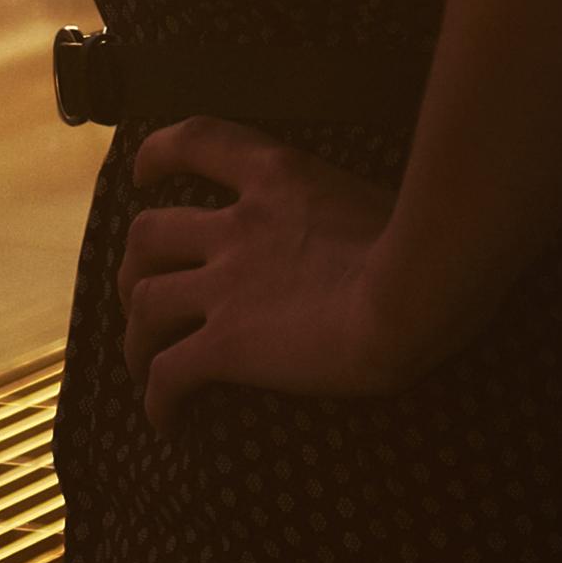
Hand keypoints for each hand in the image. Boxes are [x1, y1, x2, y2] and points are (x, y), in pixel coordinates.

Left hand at [115, 118, 446, 422]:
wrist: (416, 290)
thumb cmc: (427, 249)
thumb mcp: (378, 201)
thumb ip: (348, 213)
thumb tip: (373, 235)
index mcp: (276, 179)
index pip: (198, 141)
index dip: (158, 155)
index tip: (142, 174)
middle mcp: (237, 228)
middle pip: (149, 234)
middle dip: (134, 266)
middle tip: (140, 293)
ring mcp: (226, 287)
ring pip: (146, 304)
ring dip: (135, 336)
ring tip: (141, 362)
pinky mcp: (228, 345)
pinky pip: (169, 374)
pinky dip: (157, 399)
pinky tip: (167, 421)